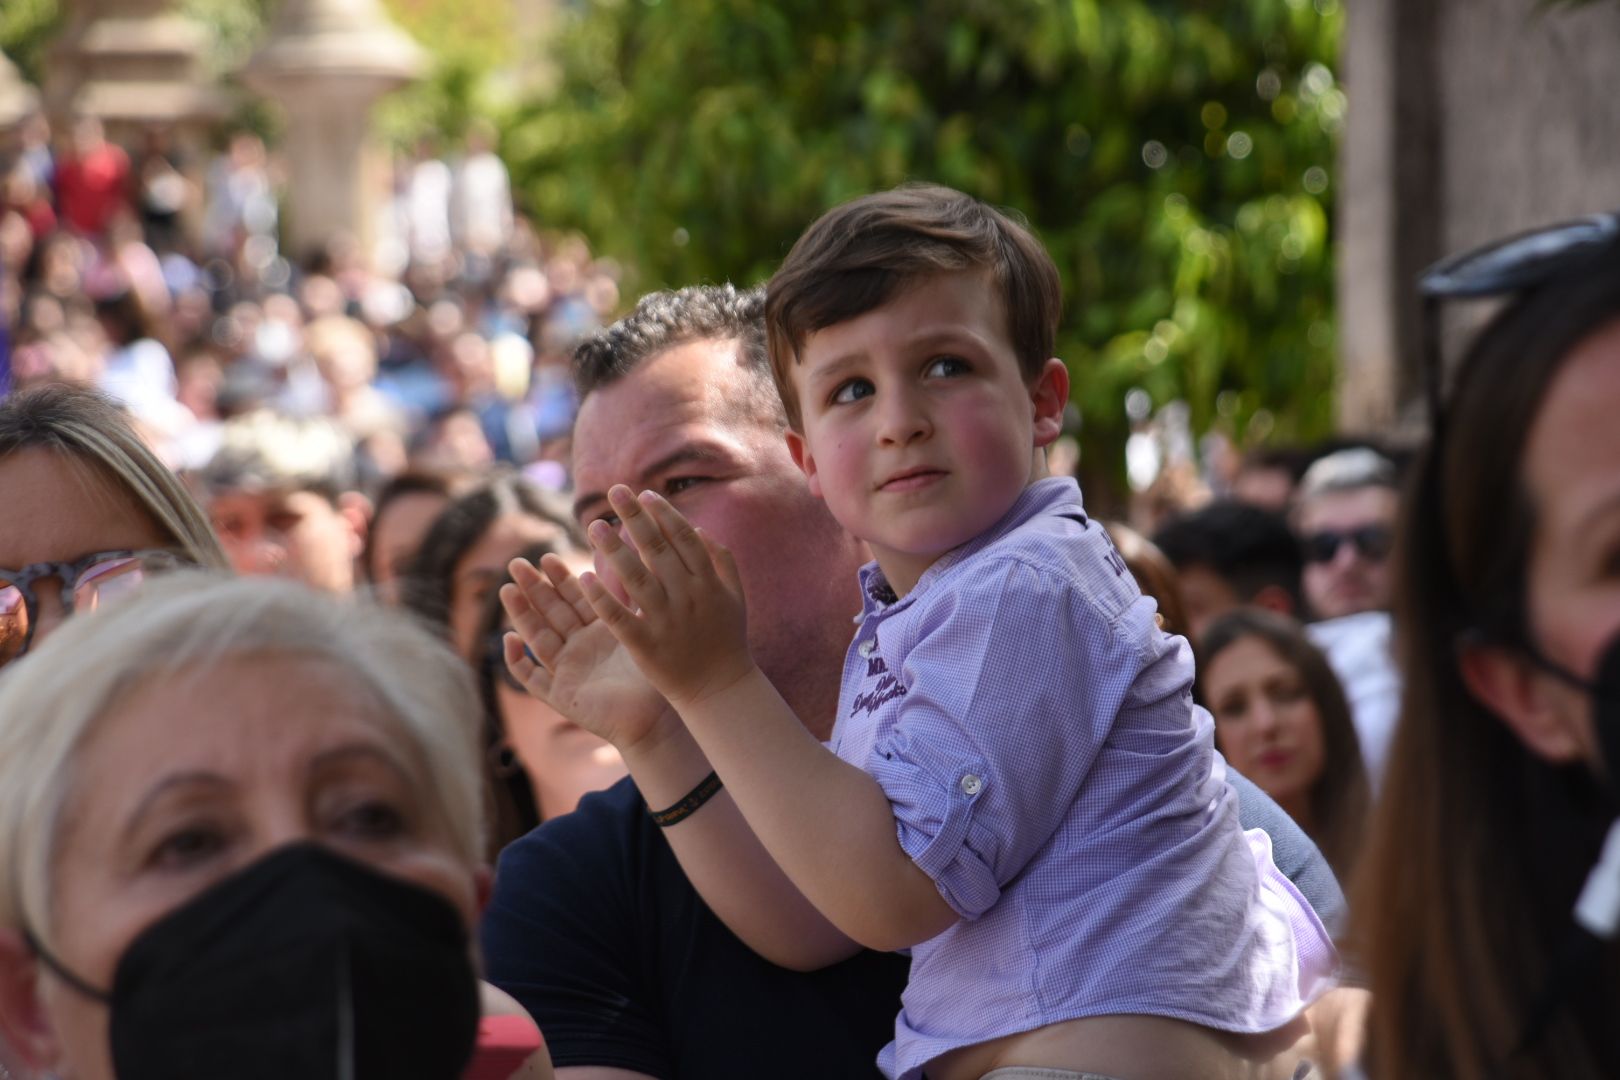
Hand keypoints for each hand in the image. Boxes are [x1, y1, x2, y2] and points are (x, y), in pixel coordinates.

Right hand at [500, 554, 670, 753]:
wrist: (656, 721)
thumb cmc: (656, 678)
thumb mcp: (642, 633)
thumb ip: (632, 604)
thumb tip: (637, 563)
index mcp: (599, 631)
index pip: (575, 599)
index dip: (560, 579)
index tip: (547, 557)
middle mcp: (579, 648)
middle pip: (550, 613)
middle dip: (534, 589)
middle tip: (517, 564)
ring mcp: (567, 671)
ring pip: (536, 637)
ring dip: (521, 615)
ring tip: (507, 590)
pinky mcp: (559, 696)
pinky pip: (531, 678)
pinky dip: (517, 660)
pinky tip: (509, 639)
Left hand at [578, 485, 754, 709]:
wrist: (719, 689)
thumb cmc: (726, 639)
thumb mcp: (734, 596)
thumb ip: (722, 561)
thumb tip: (698, 529)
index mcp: (708, 582)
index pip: (683, 538)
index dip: (663, 514)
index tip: (644, 494)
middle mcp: (687, 597)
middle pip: (658, 549)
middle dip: (636, 517)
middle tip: (615, 491)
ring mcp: (666, 621)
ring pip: (636, 578)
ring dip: (614, 550)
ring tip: (594, 526)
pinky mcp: (646, 645)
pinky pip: (619, 617)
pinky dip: (603, 597)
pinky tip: (585, 578)